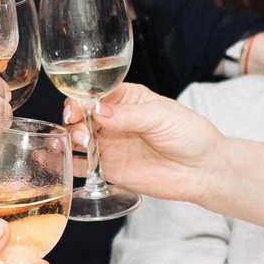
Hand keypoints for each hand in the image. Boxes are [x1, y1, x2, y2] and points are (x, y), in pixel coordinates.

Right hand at [63, 83, 226, 204]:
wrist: (203, 170)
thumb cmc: (190, 134)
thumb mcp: (161, 116)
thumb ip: (128, 114)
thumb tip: (98, 110)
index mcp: (127, 99)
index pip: (94, 93)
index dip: (81, 98)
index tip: (78, 107)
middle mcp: (114, 120)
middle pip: (81, 115)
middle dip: (75, 119)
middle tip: (82, 130)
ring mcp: (110, 145)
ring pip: (78, 138)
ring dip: (71, 138)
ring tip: (80, 142)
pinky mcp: (110, 169)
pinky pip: (84, 166)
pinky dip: (70, 163)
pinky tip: (60, 161)